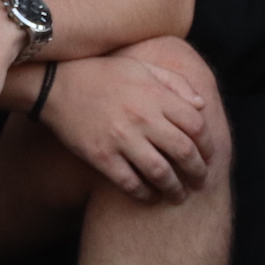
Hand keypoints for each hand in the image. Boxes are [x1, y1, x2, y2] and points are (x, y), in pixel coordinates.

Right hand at [41, 55, 212, 203]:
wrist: (55, 84)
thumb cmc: (104, 74)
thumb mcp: (143, 68)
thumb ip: (176, 83)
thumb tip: (201, 105)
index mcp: (156, 96)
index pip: (196, 126)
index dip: (208, 145)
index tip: (209, 156)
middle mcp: (142, 118)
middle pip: (184, 152)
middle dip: (198, 172)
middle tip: (202, 182)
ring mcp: (121, 139)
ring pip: (160, 172)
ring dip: (175, 189)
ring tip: (180, 196)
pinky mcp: (100, 156)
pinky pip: (129, 182)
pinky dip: (144, 194)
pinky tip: (150, 196)